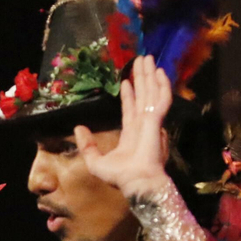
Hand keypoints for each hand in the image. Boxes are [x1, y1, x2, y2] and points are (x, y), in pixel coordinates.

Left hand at [75, 55, 173, 198]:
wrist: (135, 182)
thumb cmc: (120, 176)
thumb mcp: (96, 161)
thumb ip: (87, 145)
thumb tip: (78, 127)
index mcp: (131, 133)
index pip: (130, 108)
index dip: (129, 94)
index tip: (126, 81)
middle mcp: (143, 124)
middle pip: (142, 95)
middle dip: (142, 78)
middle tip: (141, 61)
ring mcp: (151, 121)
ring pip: (151, 92)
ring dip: (150, 75)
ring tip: (148, 59)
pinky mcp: (157, 120)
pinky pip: (161, 99)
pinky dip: (162, 85)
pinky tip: (160, 72)